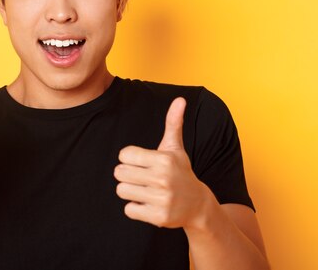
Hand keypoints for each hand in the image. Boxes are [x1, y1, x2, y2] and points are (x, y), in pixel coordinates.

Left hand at [114, 97, 212, 229]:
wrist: (198, 205)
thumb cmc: (181, 172)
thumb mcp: (176, 148)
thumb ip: (173, 123)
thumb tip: (180, 100)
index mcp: (163, 159)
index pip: (124, 154)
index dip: (130, 159)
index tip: (142, 163)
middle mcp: (163, 178)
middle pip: (119, 173)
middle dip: (127, 175)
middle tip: (142, 178)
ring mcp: (161, 199)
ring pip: (121, 191)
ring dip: (130, 191)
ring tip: (145, 190)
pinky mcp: (158, 217)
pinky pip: (129, 210)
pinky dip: (135, 208)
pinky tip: (149, 204)